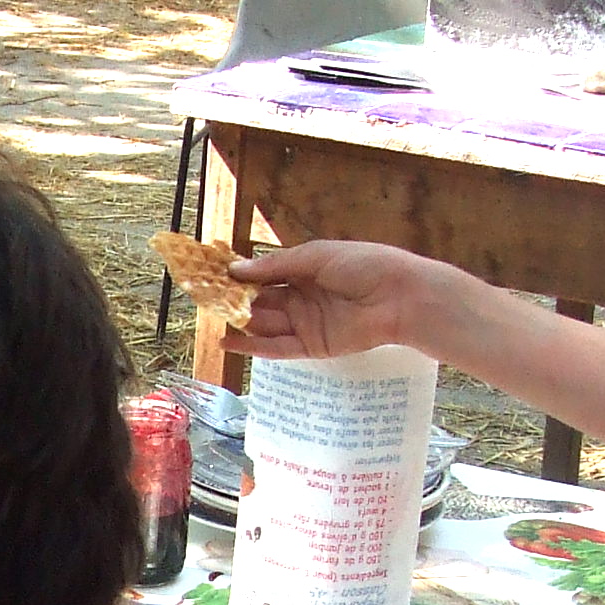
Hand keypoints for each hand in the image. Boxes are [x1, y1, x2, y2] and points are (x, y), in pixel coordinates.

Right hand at [224, 240, 440, 360]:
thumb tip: (236, 270)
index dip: (239, 275)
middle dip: (234, 299)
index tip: (211, 274)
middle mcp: (302, 297)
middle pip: (261, 300)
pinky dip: (253, 347)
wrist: (401, 297)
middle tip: (204, 298)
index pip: (264, 274)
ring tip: (212, 317)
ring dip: (240, 321)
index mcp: (304, 270)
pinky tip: (229, 342)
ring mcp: (306, 323)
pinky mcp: (313, 346)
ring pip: (265, 323)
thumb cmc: (364, 265)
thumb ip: (276, 266)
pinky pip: (277, 348)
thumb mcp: (317, 256)